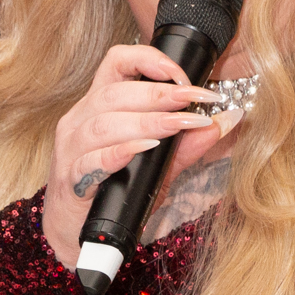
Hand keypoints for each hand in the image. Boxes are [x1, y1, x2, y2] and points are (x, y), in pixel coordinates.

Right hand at [42, 43, 228, 265]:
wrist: (77, 234)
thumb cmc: (114, 192)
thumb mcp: (157, 166)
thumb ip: (186, 144)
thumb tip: (223, 121)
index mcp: (99, 105)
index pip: (117, 63)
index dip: (148, 60)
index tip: (182, 75)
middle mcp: (81, 120)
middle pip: (115, 93)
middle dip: (159, 93)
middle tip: (195, 98)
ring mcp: (72, 149)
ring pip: (103, 123)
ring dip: (146, 121)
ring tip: (178, 124)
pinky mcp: (70, 179)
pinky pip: (91, 161)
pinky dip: (119, 153)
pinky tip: (144, 148)